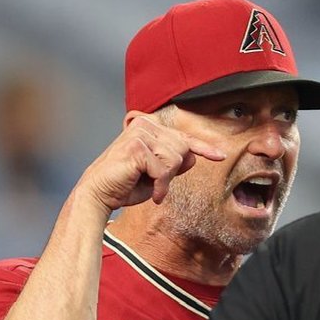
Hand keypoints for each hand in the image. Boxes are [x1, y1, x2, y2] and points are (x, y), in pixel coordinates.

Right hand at [78, 115, 225, 212]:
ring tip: (150, 186)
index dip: (204, 148)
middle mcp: (144, 125)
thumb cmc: (125, 185)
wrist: (99, 194)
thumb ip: (173, 163)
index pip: (182, 137)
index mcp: (148, 127)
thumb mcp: (156, 174)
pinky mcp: (136, 147)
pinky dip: (160, 186)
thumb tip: (192, 156)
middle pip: (182, 148)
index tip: (221, 155)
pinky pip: (164, 170)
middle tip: (155, 184)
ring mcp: (139, 134)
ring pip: (175, 158)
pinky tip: (149, 192)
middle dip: (173, 172)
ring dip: (165, 180)